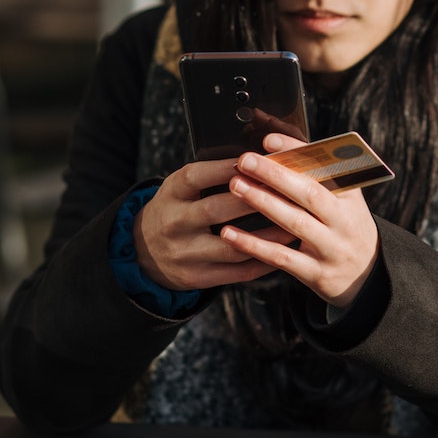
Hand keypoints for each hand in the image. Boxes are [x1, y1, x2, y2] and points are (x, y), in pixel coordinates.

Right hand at [134, 158, 297, 291]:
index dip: (224, 168)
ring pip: (231, 246)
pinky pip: (236, 272)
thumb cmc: (175, 209)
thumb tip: (256, 160)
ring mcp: (185, 253)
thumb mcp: (180, 188)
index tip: (255, 160)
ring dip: (267, 236)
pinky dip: (263, 261)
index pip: (196, 177)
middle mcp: (175, 222)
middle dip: (253, 200)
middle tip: (286, 191)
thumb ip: (209, 177)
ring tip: (294, 225)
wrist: (143, 252)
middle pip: (215, 210)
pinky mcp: (197, 277)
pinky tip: (283, 250)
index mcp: (171, 194)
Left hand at [219, 133, 379, 307]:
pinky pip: (281, 257)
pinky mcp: (316, 273)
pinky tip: (230, 233)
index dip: (296, 152)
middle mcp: (343, 220)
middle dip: (275, 174)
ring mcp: (331, 248)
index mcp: (350, 195)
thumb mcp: (343, 200)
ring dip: (263, 202)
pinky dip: (254, 245)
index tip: (268, 140)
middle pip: (309, 193)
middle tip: (245, 160)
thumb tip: (276, 145)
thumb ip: (317, 176)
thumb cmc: (344, 226)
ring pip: (295, 222)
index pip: (324, 166)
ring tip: (236, 185)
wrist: (368, 273)